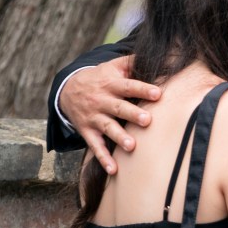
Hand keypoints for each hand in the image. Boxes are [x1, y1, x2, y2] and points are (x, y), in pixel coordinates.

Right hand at [59, 55, 159, 174]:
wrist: (67, 89)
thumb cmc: (101, 77)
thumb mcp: (113, 66)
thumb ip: (133, 62)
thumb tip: (160, 57)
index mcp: (111, 85)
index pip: (129, 86)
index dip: (143, 89)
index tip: (158, 94)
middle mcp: (102, 101)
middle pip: (119, 108)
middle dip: (133, 115)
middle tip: (148, 120)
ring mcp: (94, 118)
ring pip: (107, 128)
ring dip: (119, 137)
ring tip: (131, 146)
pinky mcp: (87, 131)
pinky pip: (95, 146)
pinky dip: (103, 159)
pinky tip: (114, 170)